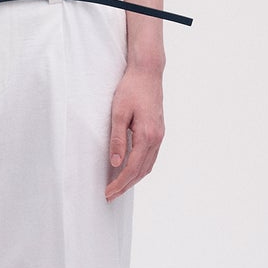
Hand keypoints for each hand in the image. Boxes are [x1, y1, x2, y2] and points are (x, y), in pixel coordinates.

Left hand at [105, 61, 164, 200]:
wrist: (148, 72)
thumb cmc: (131, 89)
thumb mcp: (118, 113)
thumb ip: (117, 139)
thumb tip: (115, 163)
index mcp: (147, 136)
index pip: (132, 168)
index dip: (119, 183)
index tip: (107, 192)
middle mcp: (157, 139)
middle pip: (141, 171)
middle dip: (126, 185)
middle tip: (110, 195)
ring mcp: (160, 135)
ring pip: (148, 166)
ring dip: (134, 179)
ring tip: (119, 186)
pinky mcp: (159, 131)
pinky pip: (151, 157)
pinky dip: (141, 168)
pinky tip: (131, 169)